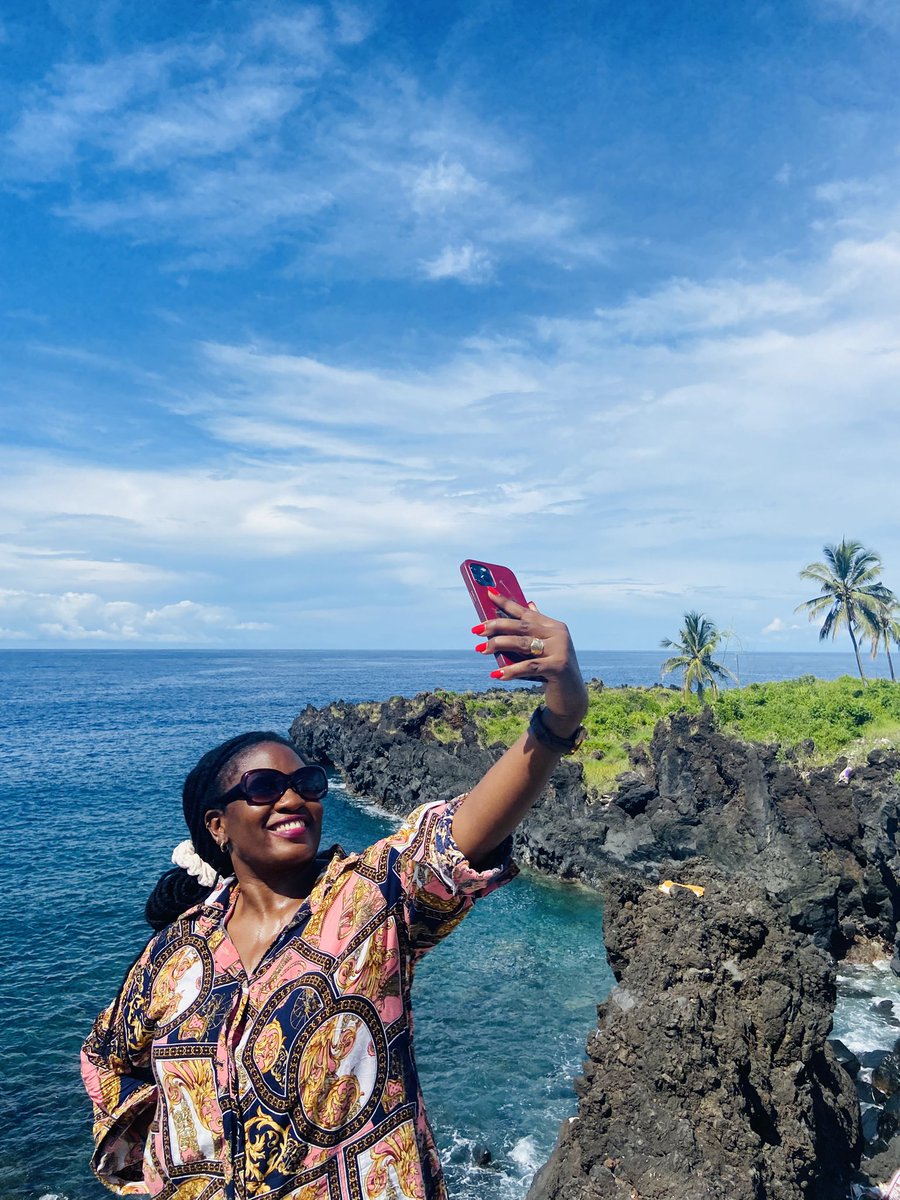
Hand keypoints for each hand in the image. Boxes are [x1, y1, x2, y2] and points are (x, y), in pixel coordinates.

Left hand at [474, 590, 588, 734]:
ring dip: (499, 645)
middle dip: (496, 626)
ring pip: (523, 644)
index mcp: (554, 626)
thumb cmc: (553, 670)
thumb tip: (530, 604)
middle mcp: (558, 634)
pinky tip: (496, 674)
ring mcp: (560, 650)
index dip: (506, 602)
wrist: (572, 696)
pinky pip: (528, 667)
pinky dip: (511, 670)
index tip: (488, 593)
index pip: (526, 612)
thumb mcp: (545, 647)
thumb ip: (537, 628)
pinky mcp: (558, 667)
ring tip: (480, 649)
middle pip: (521, 626)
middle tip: (476, 630)